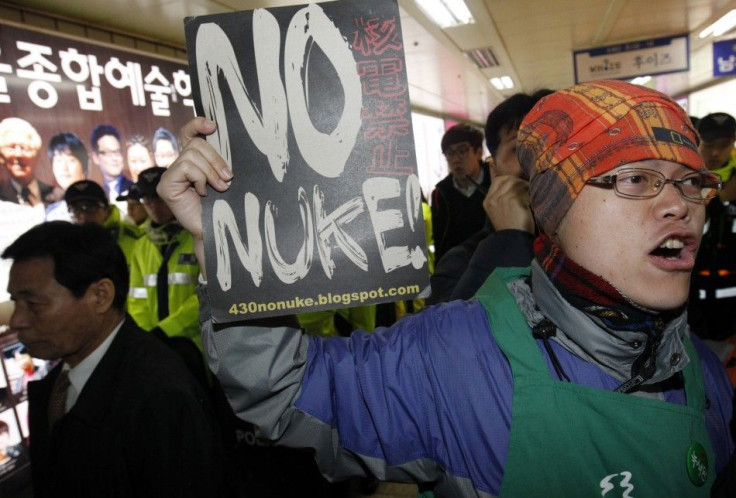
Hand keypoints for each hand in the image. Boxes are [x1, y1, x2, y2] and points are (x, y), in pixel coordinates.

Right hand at [157, 117, 231, 275]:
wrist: (217, 230)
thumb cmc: (223, 205)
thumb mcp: (223, 177)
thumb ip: (219, 161)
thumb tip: (221, 141)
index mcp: (192, 161)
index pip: (189, 134)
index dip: (197, 124)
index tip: (212, 126)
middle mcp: (178, 166)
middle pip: (196, 145)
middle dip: (216, 159)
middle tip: (228, 178)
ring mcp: (170, 175)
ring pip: (192, 156)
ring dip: (211, 171)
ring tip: (220, 188)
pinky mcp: (166, 185)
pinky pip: (186, 168)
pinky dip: (200, 178)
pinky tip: (203, 192)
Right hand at [484, 175, 533, 232]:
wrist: (512, 240)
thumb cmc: (509, 227)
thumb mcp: (499, 211)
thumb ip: (501, 198)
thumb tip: (515, 183)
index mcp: (488, 201)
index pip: (497, 180)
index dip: (509, 179)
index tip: (517, 184)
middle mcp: (494, 198)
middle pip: (509, 180)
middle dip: (520, 182)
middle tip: (527, 188)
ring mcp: (503, 199)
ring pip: (518, 184)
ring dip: (526, 188)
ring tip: (531, 194)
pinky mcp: (514, 200)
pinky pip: (525, 192)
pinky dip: (530, 195)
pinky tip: (532, 202)